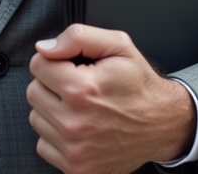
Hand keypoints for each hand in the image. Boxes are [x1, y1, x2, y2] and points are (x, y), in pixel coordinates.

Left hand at [27, 24, 196, 173]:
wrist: (163, 124)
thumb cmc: (140, 86)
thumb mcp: (118, 46)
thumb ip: (78, 37)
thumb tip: (45, 48)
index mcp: (81, 89)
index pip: (38, 65)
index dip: (56, 61)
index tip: (72, 67)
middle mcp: (74, 122)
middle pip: (34, 91)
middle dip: (52, 84)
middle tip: (78, 86)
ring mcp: (74, 149)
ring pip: (36, 118)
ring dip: (53, 110)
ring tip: (80, 107)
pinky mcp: (76, 168)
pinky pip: (43, 145)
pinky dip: (56, 135)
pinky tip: (78, 127)